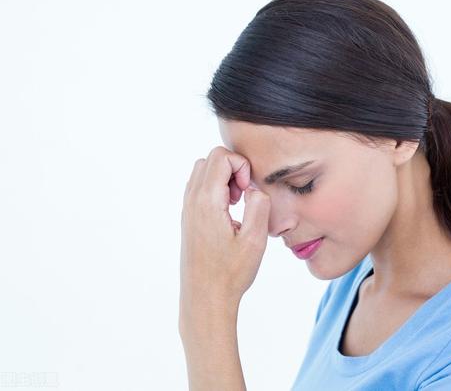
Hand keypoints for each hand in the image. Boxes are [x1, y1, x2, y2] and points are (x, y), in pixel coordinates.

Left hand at [179, 146, 270, 332]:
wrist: (205, 299)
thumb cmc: (230, 273)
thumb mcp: (255, 240)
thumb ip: (259, 205)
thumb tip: (254, 188)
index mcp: (207, 201)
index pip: (221, 157)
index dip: (242, 166)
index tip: (249, 192)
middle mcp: (192, 201)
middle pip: (210, 159)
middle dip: (233, 169)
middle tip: (244, 196)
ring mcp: (187, 209)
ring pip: (203, 171)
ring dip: (224, 179)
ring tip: (237, 204)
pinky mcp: (188, 219)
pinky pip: (199, 188)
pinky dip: (216, 190)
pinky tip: (228, 215)